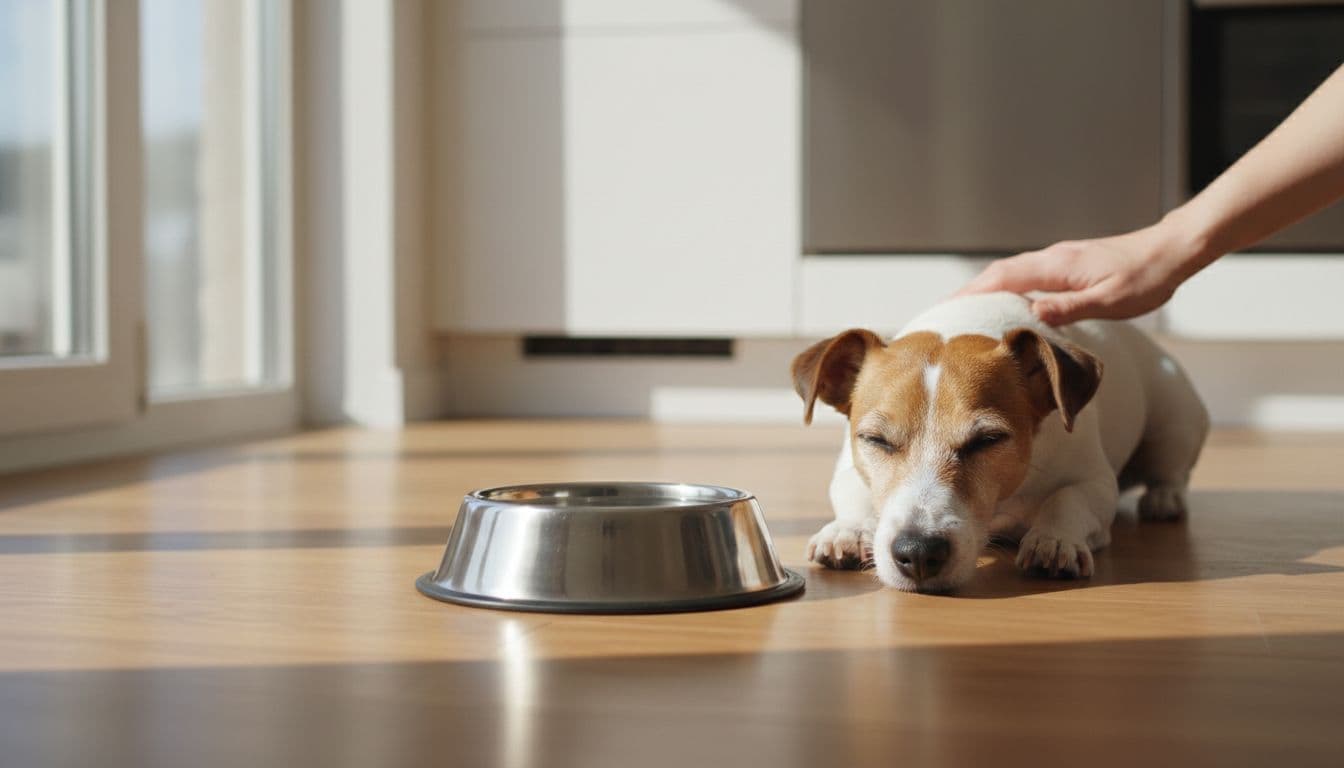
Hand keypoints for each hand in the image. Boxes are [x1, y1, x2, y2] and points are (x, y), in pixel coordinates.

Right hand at [955, 222, 1201, 324]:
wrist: (1172, 251)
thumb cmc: (1146, 278)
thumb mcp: (1110, 300)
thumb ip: (1070, 307)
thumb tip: (1032, 313)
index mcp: (1057, 267)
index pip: (1002, 278)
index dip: (971, 294)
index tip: (946, 309)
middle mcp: (1052, 258)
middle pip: (998, 274)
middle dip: (969, 293)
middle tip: (945, 315)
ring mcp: (1059, 260)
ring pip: (1011, 273)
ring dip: (985, 289)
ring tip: (966, 313)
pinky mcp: (1067, 265)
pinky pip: (1026, 275)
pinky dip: (1006, 287)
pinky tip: (1006, 303)